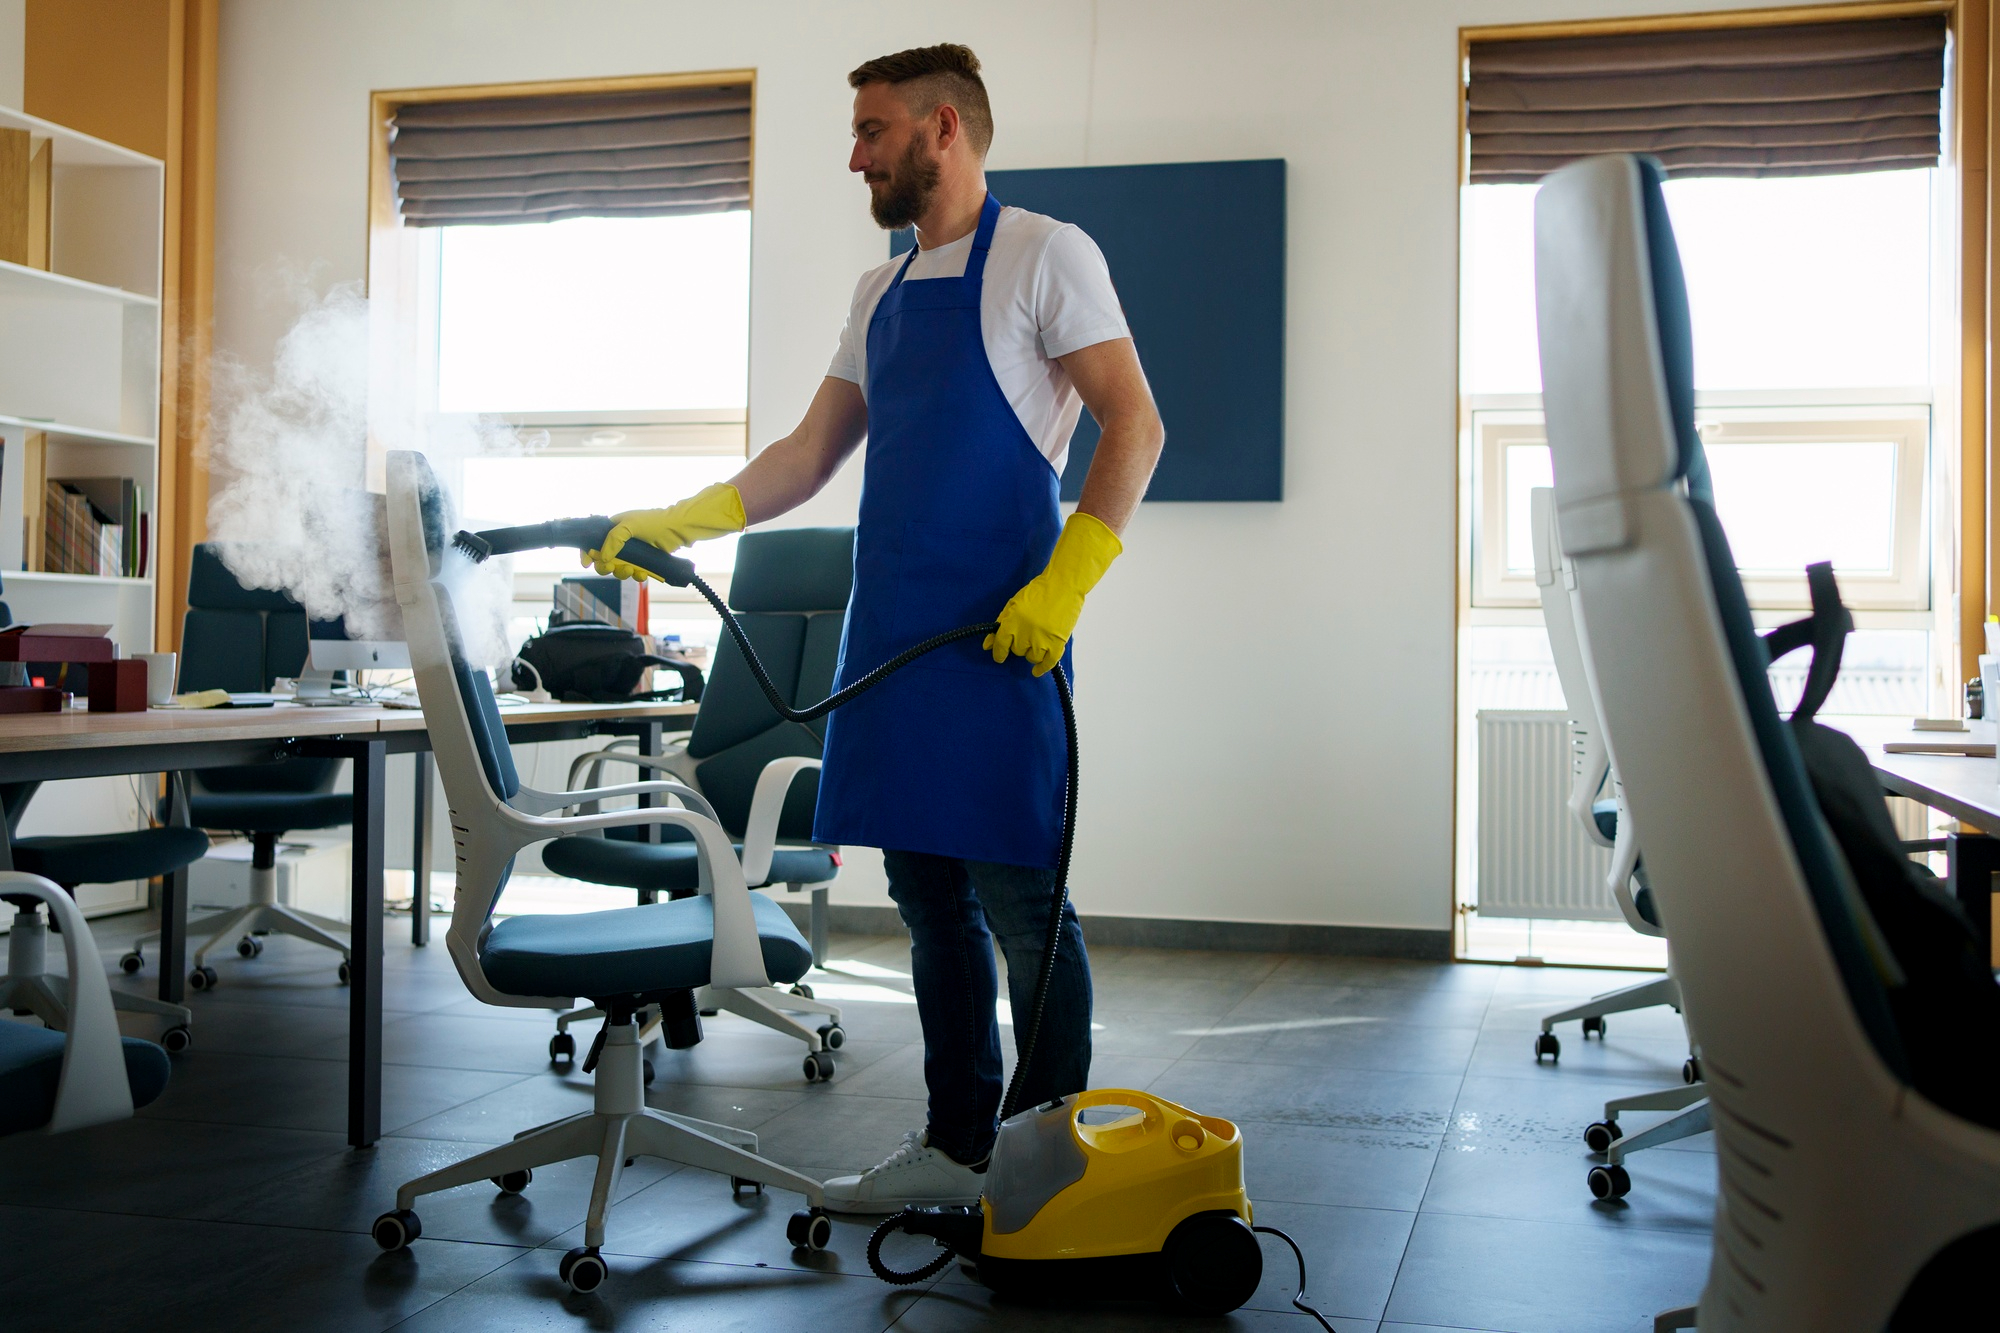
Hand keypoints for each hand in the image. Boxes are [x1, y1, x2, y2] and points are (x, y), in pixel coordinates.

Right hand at [584, 483, 745, 580]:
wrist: (679, 529)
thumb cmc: (655, 523)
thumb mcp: (629, 526)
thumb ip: (613, 539)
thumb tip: (603, 558)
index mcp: (614, 528)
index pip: (593, 541)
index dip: (587, 553)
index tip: (586, 563)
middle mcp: (622, 541)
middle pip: (604, 559)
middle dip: (606, 566)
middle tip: (612, 568)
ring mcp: (633, 552)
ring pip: (619, 569)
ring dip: (622, 572)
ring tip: (632, 570)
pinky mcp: (645, 562)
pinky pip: (634, 573)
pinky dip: (636, 576)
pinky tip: (642, 574)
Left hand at [984, 512, 1122, 675]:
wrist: (1063, 585)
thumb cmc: (1038, 591)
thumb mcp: (1013, 604)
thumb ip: (999, 624)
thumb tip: (986, 645)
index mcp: (1012, 622)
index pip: (1000, 645)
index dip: (999, 652)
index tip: (999, 657)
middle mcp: (1025, 634)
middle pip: (1017, 651)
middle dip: (1019, 645)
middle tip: (1026, 634)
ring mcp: (1042, 640)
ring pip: (1031, 658)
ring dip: (1031, 652)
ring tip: (1036, 641)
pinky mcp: (1058, 643)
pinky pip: (1048, 662)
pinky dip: (1042, 668)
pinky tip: (1037, 671)